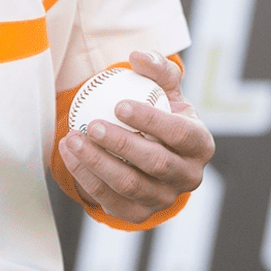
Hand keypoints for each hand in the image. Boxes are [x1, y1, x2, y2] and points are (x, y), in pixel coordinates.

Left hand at [58, 50, 214, 224]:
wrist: (151, 148)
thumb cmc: (162, 112)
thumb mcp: (166, 88)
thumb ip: (158, 68)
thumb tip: (137, 56)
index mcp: (200, 145)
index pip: (180, 135)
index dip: (152, 121)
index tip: (120, 105)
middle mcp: (188, 176)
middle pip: (155, 163)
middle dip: (121, 144)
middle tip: (92, 125)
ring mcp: (164, 199)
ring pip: (130, 185)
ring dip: (97, 162)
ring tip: (73, 139)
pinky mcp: (139, 214)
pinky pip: (110, 200)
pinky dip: (87, 178)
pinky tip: (69, 155)